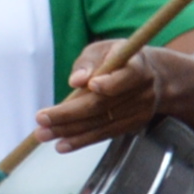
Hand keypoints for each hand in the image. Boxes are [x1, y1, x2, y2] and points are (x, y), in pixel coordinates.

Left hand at [37, 33, 167, 150]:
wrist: (151, 76)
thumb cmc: (119, 58)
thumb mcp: (104, 49)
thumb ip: (89, 62)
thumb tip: (76, 80)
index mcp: (138, 66)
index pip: (126, 76)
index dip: (110, 82)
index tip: (90, 85)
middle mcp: (143, 90)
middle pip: (104, 105)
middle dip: (69, 114)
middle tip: (42, 119)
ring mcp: (140, 111)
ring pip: (101, 124)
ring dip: (70, 131)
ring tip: (44, 134)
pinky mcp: (133, 125)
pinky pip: (105, 135)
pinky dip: (82, 140)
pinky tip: (62, 144)